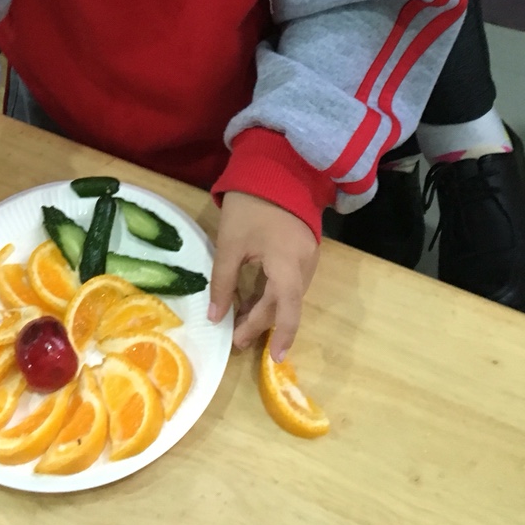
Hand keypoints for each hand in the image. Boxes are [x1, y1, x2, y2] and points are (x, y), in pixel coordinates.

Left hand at [208, 191, 318, 360]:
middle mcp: (305, 265)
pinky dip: (274, 292)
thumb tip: (215, 317)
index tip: (273, 359)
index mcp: (287, 266)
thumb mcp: (229, 244)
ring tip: (241, 319)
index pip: (287, 311)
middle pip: (286, 304)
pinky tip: (254, 296)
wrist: (276, 165)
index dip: (280, 337)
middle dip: (263, 323)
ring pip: (290, 293)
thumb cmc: (249, 205)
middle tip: (238, 338)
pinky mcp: (305, 246)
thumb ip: (222, 282)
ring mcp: (309, 255)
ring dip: (268, 308)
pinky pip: (291, 279)